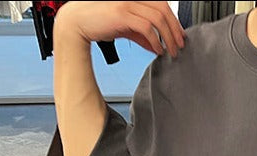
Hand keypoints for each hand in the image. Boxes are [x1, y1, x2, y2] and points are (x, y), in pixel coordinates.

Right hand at [56, 1, 185, 56]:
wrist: (77, 22)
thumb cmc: (99, 22)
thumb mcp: (125, 27)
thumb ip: (141, 35)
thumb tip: (157, 46)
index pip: (162, 4)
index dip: (174, 20)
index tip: (179, 35)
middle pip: (163, 9)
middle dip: (175, 29)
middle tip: (179, 44)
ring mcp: (127, 3)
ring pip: (158, 18)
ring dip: (168, 37)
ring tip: (170, 50)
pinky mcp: (121, 14)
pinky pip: (146, 27)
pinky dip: (155, 40)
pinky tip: (157, 49)